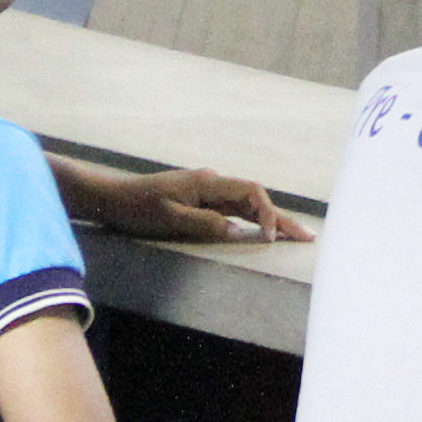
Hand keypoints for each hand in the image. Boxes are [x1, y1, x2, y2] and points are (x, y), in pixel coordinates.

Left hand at [68, 161, 286, 243]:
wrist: (112, 198)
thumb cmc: (137, 208)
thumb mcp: (170, 219)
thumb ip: (206, 223)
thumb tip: (239, 232)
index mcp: (207, 183)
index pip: (251, 193)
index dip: (268, 214)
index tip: (271, 238)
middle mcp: (212, 183)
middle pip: (256, 198)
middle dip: (282, 218)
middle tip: (309, 237)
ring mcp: (207, 191)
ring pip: (247, 205)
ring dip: (271, 220)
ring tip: (295, 236)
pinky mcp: (200, 200)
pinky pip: (234, 209)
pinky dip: (253, 220)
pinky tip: (264, 231)